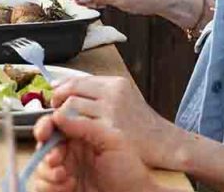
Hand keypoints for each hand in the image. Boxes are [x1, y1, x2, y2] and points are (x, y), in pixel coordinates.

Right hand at [31, 110, 164, 191]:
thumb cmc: (130, 172)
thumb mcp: (113, 142)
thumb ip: (86, 125)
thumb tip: (58, 114)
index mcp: (81, 136)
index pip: (55, 125)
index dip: (45, 127)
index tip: (44, 133)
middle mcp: (71, 152)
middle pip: (43, 147)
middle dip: (46, 153)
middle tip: (57, 160)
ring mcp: (65, 171)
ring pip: (40, 167)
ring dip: (48, 172)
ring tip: (66, 178)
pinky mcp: (61, 188)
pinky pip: (42, 185)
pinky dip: (49, 187)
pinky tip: (69, 187)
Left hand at [49, 76, 191, 170]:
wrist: (167, 145)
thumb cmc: (143, 127)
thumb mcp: (123, 102)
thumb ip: (99, 95)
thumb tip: (65, 88)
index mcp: (116, 83)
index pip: (77, 80)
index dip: (61, 89)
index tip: (56, 98)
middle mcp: (114, 92)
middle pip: (71, 89)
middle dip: (57, 101)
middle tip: (56, 113)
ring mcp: (112, 110)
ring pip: (70, 105)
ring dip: (61, 116)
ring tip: (64, 126)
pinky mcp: (110, 129)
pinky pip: (76, 123)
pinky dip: (66, 127)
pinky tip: (68, 133)